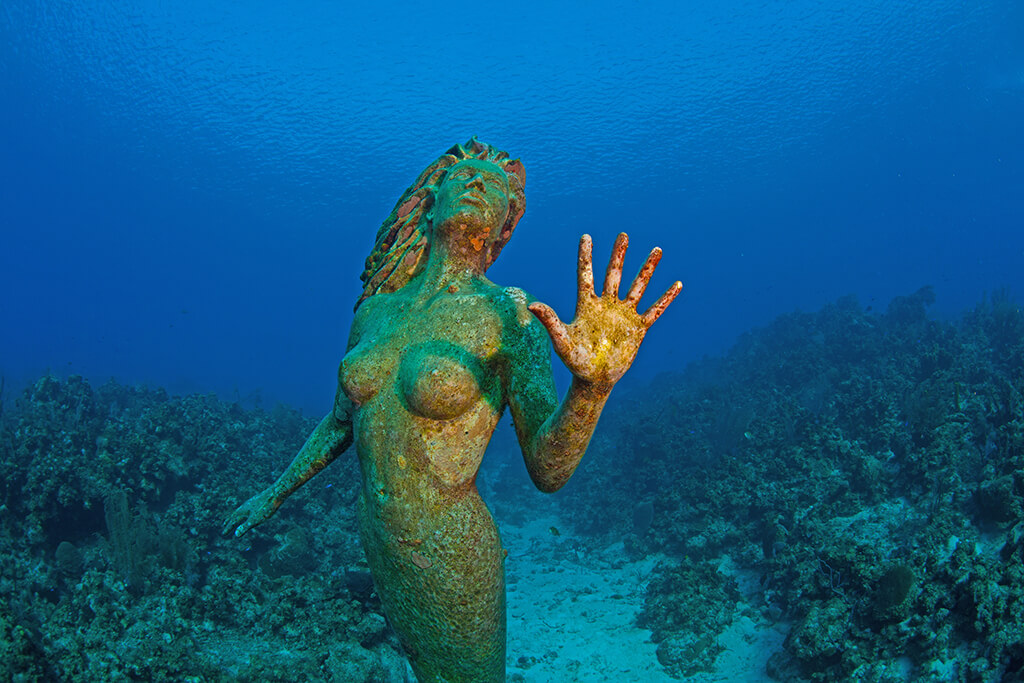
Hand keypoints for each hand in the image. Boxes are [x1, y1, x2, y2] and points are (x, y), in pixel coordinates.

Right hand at [222, 487, 280, 537]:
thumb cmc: (265, 507)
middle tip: (224, 524)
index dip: (229, 528)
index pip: (233, 521)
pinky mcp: (258, 501)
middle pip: (235, 514)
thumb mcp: (255, 520)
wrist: (276, 493)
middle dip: (230, 520)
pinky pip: (248, 507)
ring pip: (242, 510)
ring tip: (236, 518)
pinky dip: (245, 511)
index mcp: (243, 510)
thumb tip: (236, 535)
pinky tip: (250, 511)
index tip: (223, 533)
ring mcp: (251, 503)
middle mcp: (245, 506)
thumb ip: (245, 526)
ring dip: (237, 515)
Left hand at [528, 232, 681, 387]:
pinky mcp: (638, 327)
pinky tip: (676, 284)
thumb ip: (550, 321)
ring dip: (647, 269)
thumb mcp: (561, 340)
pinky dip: (666, 298)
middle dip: (619, 255)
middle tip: (623, 235)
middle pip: (614, 274)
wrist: (595, 380)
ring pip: (638, 286)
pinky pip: (655, 309)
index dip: (586, 256)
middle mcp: (606, 305)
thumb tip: (531, 305)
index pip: (586, 275)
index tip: (586, 237)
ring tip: (657, 250)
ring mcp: (623, 314)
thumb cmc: (574, 361)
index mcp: (587, 305)